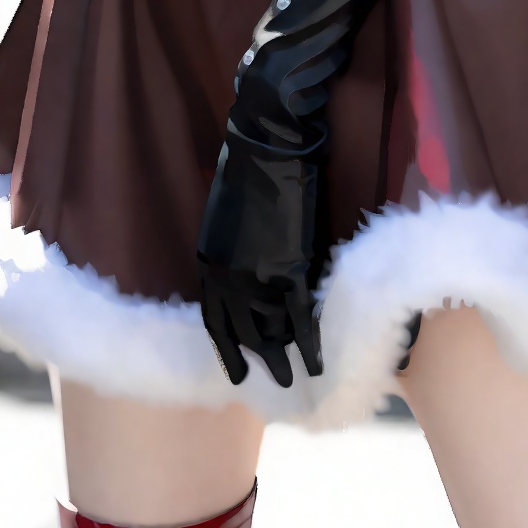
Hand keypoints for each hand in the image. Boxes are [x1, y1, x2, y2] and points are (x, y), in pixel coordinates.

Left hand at [197, 126, 325, 389]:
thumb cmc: (250, 169)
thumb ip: (236, 253)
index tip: (237, 371)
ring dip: (283, 359)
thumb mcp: (228, 219)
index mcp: (209, 262)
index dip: (227, 347)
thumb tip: (255, 276)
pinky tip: (318, 364)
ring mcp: (257, 277)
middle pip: (242, 332)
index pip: (215, 319)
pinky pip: (300, 320)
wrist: (270, 144)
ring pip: (272, 331)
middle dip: (257, 360)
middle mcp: (227, 278)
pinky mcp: (290, 270)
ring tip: (295, 381)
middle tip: (270, 383)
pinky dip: (310, 345)